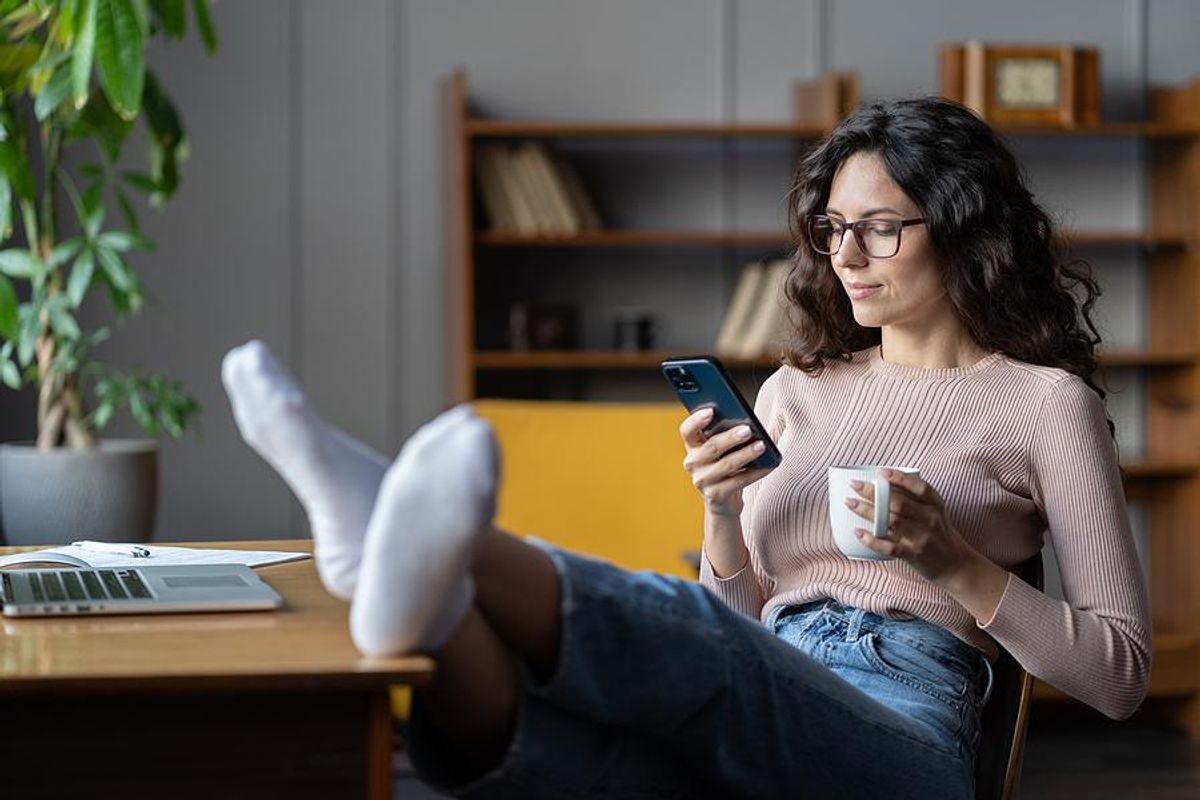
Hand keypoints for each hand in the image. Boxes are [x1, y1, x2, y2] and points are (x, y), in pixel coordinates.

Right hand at [680, 408, 772, 516]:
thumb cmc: (725, 467)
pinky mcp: (716, 496)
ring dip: (746, 454)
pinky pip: (738, 482)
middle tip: (748, 430)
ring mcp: (703, 480)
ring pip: (726, 465)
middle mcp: (693, 463)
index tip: (711, 411)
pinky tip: (768, 465)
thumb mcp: (721, 450)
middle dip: (730, 437)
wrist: (723, 502)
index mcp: (693, 446)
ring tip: (762, 446)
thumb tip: (746, 423)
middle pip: (711, 447)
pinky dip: (755, 473)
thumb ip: (725, 435)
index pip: (688, 430)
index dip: (696, 420)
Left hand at [844, 469, 976, 582]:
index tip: (881, 472)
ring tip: (851, 503)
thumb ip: (916, 500)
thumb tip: (883, 483)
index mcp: (936, 505)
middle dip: (873, 492)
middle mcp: (930, 519)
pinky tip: (858, 532)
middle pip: (898, 502)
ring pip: (891, 521)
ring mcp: (922, 537)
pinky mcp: (914, 554)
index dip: (900, 478)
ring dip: (868, 511)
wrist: (956, 565)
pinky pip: (889, 546)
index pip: (919, 487)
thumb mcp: (935, 513)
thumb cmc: (939, 535)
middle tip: (855, 485)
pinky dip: (872, 540)